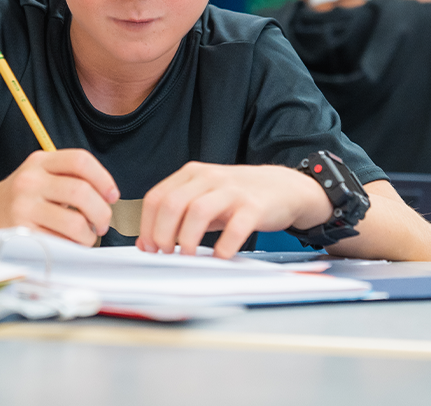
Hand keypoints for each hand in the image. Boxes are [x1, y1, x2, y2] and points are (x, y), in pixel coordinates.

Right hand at [0, 149, 118, 245]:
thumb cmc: (22, 196)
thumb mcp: (41, 174)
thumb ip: (70, 177)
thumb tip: (108, 197)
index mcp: (40, 162)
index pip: (80, 160)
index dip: (104, 178)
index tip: (112, 196)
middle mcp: (30, 181)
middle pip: (81, 192)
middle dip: (102, 212)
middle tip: (102, 223)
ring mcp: (24, 207)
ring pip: (75, 222)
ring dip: (89, 235)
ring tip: (86, 236)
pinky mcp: (21, 233)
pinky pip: (59, 242)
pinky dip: (72, 246)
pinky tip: (69, 244)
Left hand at [136, 162, 331, 258]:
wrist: (283, 187)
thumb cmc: (239, 196)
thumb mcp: (205, 196)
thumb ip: (179, 214)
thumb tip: (148, 242)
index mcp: (192, 174)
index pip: (157, 197)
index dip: (147, 225)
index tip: (149, 247)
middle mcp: (210, 178)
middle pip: (172, 204)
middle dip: (163, 234)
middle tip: (167, 253)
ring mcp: (232, 191)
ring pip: (198, 212)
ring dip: (188, 239)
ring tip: (189, 255)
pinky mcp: (254, 206)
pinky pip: (235, 228)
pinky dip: (224, 246)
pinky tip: (221, 256)